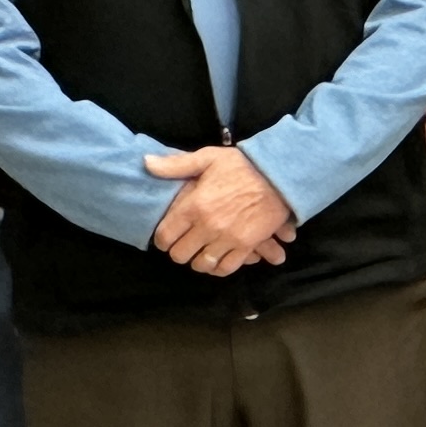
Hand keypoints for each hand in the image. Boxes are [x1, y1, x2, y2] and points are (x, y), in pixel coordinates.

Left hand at [145, 146, 295, 275]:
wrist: (280, 175)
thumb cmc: (242, 165)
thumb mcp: (208, 158)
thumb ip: (176, 165)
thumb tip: (145, 164)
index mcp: (194, 205)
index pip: (165, 236)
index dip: (162, 239)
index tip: (167, 236)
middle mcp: (208, 226)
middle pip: (180, 255)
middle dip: (178, 251)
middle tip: (184, 243)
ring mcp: (228, 238)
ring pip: (201, 264)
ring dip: (198, 260)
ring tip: (200, 251)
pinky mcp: (246, 245)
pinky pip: (225, 268)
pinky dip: (218, 268)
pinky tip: (217, 259)